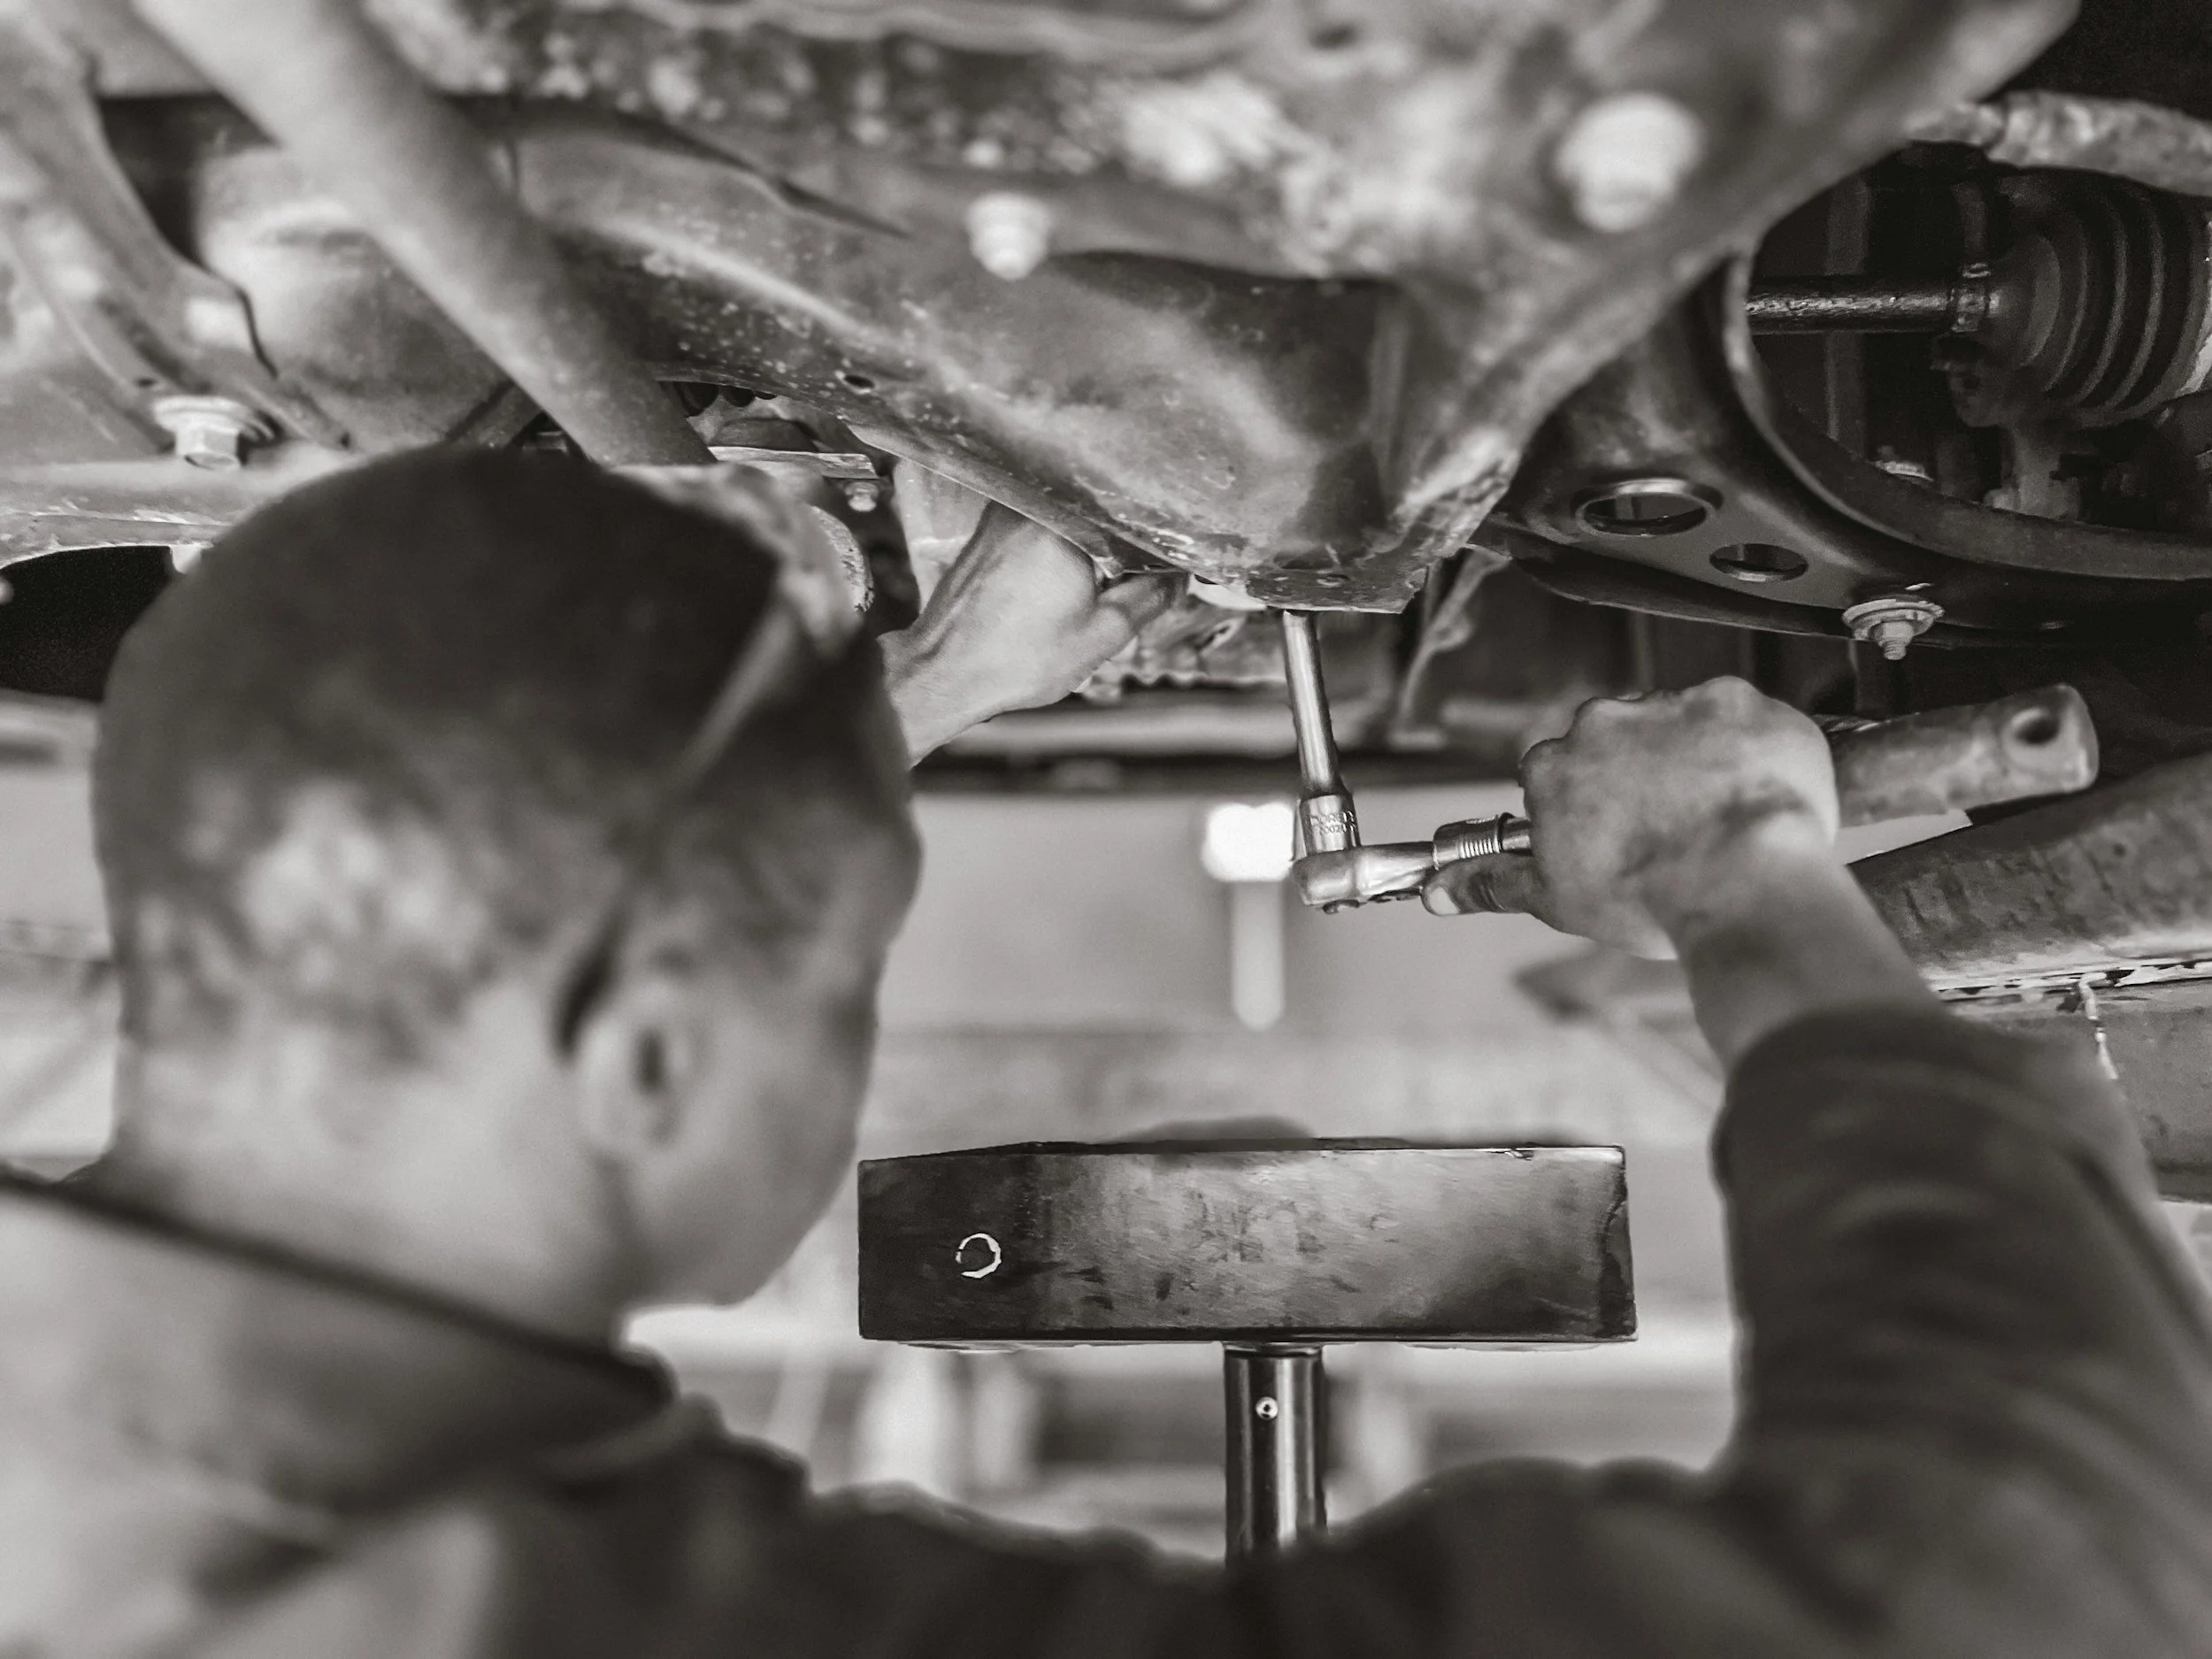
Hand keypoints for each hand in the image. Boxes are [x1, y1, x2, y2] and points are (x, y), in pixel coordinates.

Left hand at [879, 501, 1176, 760]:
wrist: (945, 672)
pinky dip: (1057, 549)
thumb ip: (1148, 599)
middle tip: (1136, 576)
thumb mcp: (1101, 636)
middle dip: (1120, 541)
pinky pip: (1039, 527)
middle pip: (1096, 510)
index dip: (1153, 535)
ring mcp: (1003, 515)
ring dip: (1088, 545)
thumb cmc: (1016, 660)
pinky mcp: (987, 531)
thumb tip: (1178, 578)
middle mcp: (1029, 506)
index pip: (1127, 509)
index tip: (1167, 559)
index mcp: (1062, 523)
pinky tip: (1060, 583)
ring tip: (1099, 582)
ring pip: (1068, 519)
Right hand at [1424, 678, 1840, 957]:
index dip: (1591, 802)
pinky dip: (1751, 747)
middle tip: (1671, 825)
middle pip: (1619, 737)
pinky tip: (1758, 792)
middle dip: (1642, 771)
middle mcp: (1606, 723)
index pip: (1560, 769)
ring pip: (1682, 723)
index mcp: (1555, 766)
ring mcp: (1673, 706)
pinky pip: (1742, 716)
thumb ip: (1495, 882)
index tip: (1613, 829)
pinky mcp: (1739, 701)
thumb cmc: (1652, 897)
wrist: (1740, 882)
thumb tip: (1443, 889)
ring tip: (1722, 814)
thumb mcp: (1557, 901)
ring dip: (1698, 757)